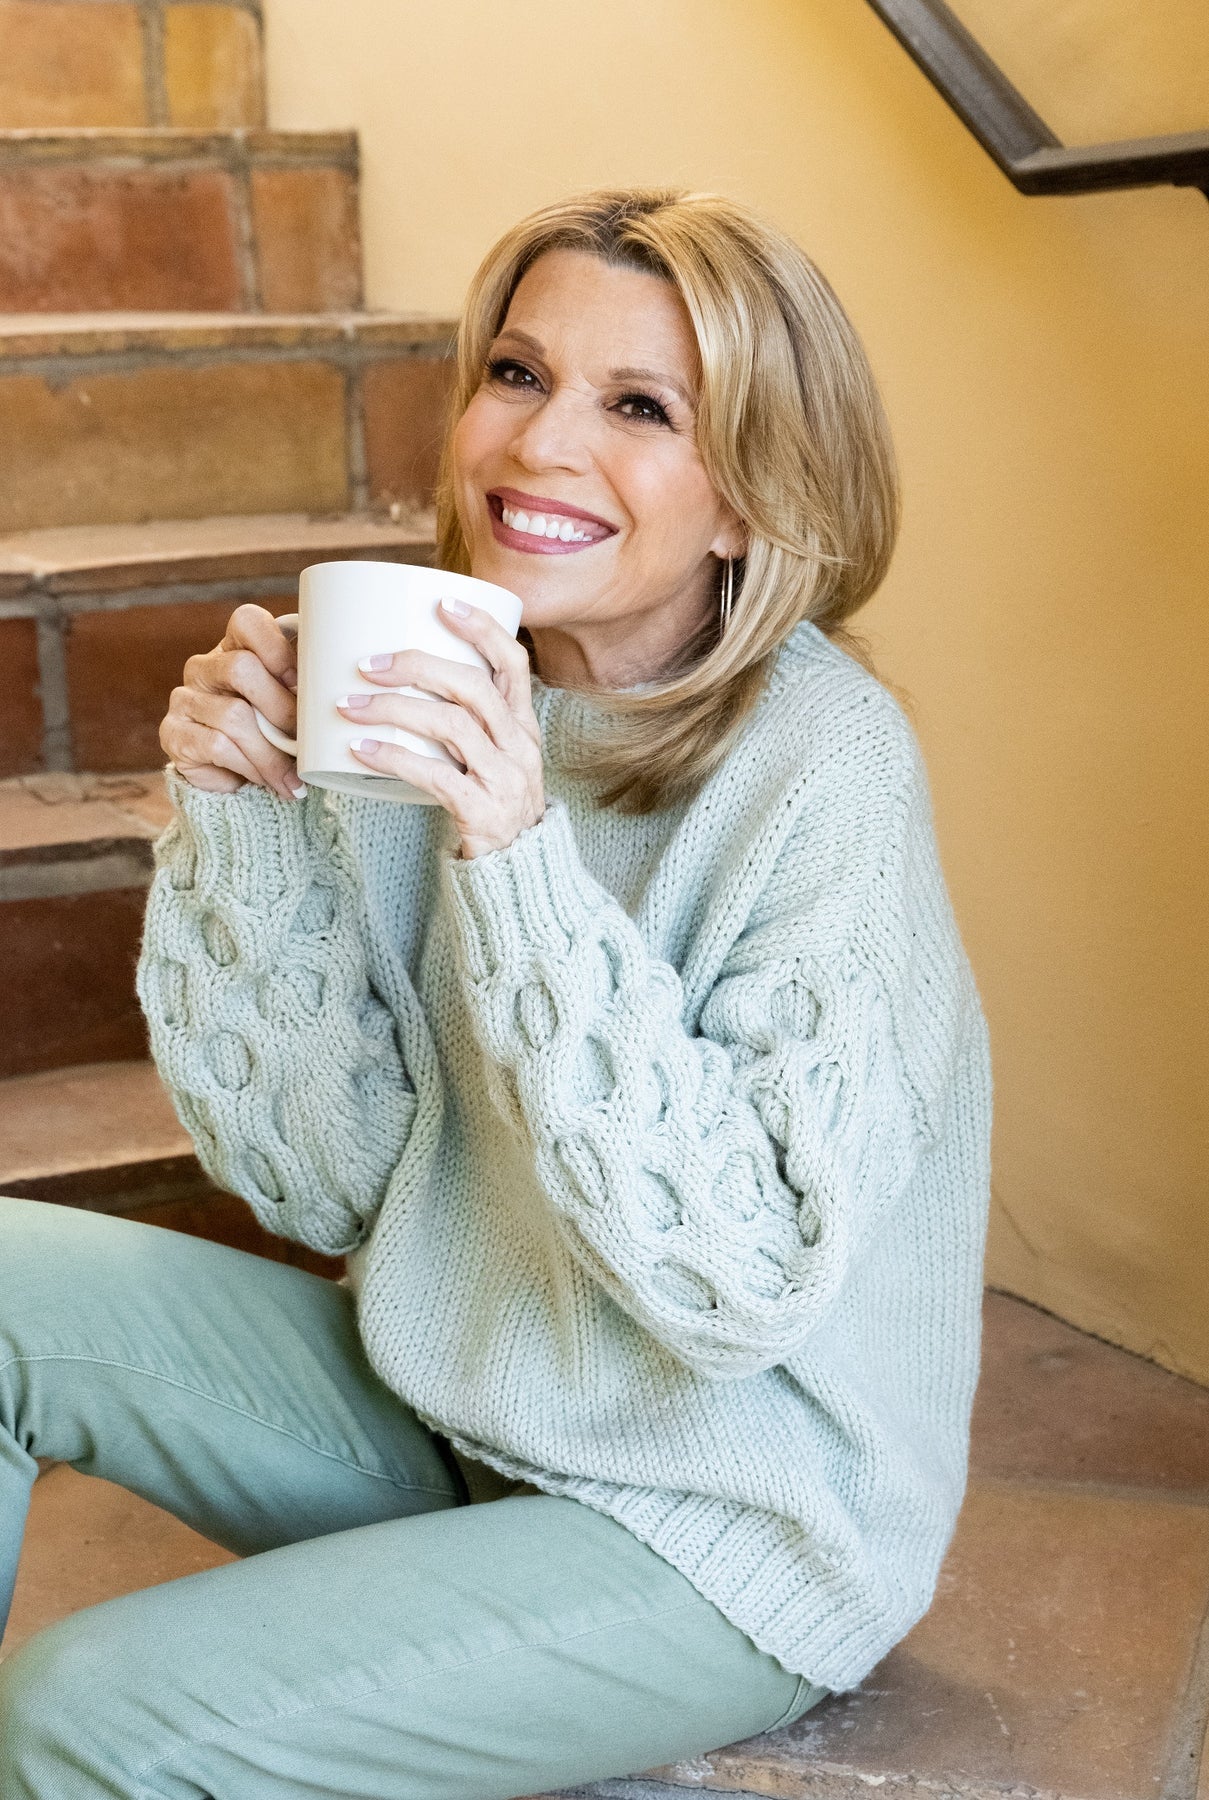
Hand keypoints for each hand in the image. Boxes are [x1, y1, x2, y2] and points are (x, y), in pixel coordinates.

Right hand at [159, 603, 303, 800]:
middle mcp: (204, 667)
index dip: (277, 649)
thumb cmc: (273, 733)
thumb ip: (308, 687)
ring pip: (233, 716)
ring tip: (294, 775)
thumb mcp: (292, 705)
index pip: (248, 621)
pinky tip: (270, 782)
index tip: (303, 684)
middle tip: (305, 737)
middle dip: (281, 708)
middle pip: (241, 668)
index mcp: (235, 647)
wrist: (238, 779)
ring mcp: (185, 699)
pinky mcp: (174, 734)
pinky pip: (218, 746)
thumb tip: (339, 688)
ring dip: (271, 752)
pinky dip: (252, 768)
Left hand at [337, 597, 544, 859]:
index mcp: (522, 725)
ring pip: (452, 726)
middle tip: (365, 664)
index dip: (482, 628)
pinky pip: (436, 776)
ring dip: (393, 709)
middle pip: (473, 687)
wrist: (515, 872)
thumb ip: (461, 722)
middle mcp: (520, 746)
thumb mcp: (490, 757)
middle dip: (415, 666)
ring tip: (348, 706)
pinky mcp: (484, 812)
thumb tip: (396, 677)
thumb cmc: (488, 804)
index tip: (443, 602)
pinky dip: (394, 758)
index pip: (512, 663)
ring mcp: (505, 779)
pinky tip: (360, 750)